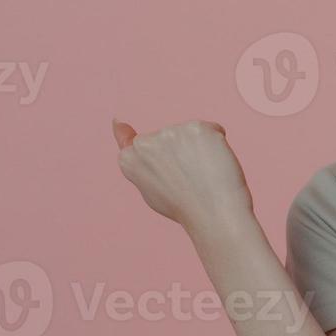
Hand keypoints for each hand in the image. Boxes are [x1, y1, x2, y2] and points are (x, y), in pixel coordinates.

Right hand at [112, 118, 253, 234]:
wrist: (212, 213)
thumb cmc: (183, 207)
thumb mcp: (149, 187)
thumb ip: (138, 161)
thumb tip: (117, 122)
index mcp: (129, 159)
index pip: (133, 142)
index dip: (155, 153)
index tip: (157, 155)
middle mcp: (145, 143)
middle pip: (169, 138)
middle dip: (181, 152)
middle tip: (191, 180)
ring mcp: (170, 133)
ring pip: (191, 134)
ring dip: (201, 148)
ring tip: (204, 175)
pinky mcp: (195, 127)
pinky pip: (212, 130)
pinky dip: (217, 144)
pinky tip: (215, 164)